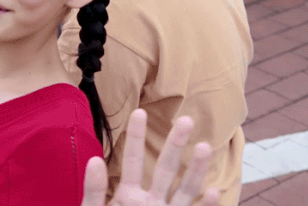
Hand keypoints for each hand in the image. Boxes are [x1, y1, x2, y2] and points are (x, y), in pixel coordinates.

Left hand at [82, 110, 217, 205]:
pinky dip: (206, 205)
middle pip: (165, 168)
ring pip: (184, 189)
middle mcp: (150, 203)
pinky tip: (214, 191)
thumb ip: (94, 190)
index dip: (135, 136)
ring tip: (205, 147)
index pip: (131, 159)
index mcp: (128, 195)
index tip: (139, 111)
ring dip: (196, 170)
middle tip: (187, 120)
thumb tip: (95, 159)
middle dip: (176, 145)